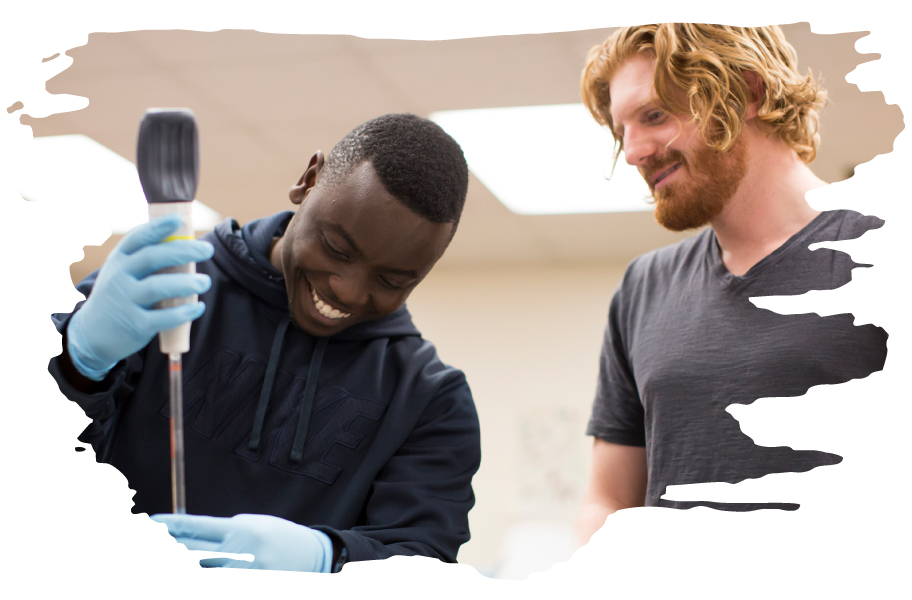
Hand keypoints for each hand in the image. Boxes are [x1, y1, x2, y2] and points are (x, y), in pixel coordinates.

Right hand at [66, 214, 213, 379]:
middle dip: (182, 251)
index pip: (137, 238)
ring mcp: (125, 301)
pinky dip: (183, 312)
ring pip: (157, 287)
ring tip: (205, 282)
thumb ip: (146, 259)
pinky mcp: (135, 325)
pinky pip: (163, 317)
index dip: (158, 227)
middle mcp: (119, 277)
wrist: (93, 334)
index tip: (178, 220)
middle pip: (151, 257)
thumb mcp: (123, 273)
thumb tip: (185, 241)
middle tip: (207, 250)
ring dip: (186, 283)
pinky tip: (198, 307)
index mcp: (119, 260)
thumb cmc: (119, 296)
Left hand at [151, 513, 333, 572]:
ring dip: (180, 565)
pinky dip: (202, 578)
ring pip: (199, 573)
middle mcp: (240, 552)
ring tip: (165, 558)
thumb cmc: (279, 538)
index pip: (196, 527)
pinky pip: (217, 584)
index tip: (150, 522)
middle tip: (147, 542)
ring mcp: (244, 574)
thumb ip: (224, 532)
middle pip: (191, 552)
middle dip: (166, 548)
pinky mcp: (250, 586)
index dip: (169, 525)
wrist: (314, 556)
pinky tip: (193, 571)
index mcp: (241, 529)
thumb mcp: (253, 525)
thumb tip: (189, 537)